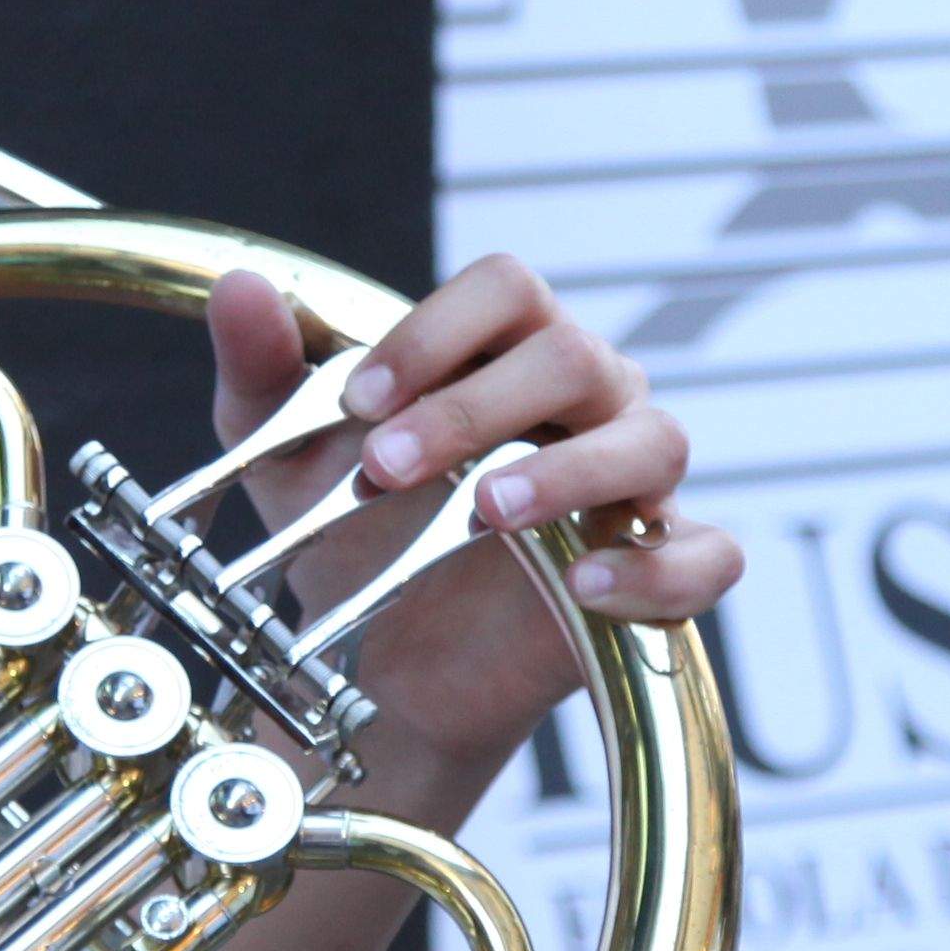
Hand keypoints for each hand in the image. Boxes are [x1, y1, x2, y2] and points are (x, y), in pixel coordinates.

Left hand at [203, 258, 743, 790]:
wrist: (380, 662)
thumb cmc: (352, 536)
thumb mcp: (286, 458)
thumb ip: (265, 371)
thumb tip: (243, 289)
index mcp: (508, 348)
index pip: (507, 288)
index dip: (435, 333)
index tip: (358, 401)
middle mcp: (589, 400)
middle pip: (573, 355)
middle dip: (471, 407)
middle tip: (384, 468)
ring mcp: (634, 486)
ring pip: (653, 440)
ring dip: (568, 471)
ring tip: (488, 509)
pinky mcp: (658, 575)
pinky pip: (706, 559)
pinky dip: (658, 570)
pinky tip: (586, 583)